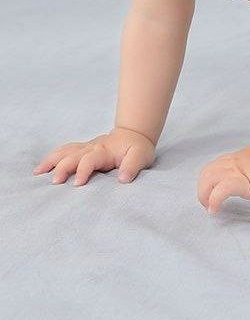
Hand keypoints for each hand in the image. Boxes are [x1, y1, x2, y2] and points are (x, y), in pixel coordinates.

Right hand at [32, 127, 155, 185]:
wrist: (134, 136)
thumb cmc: (137, 149)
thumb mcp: (141, 156)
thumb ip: (132, 166)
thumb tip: (123, 179)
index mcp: (104, 150)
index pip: (90, 159)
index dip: (83, 170)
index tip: (77, 184)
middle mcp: (91, 147)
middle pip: (72, 155)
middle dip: (62, 168)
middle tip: (55, 182)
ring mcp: (85, 147)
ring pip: (64, 151)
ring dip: (51, 161)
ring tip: (37, 173)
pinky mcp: (81, 149)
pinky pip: (64, 151)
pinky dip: (51, 158)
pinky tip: (41, 168)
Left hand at [197, 139, 249, 213]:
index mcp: (238, 159)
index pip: (214, 166)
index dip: (208, 180)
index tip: (211, 193)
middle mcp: (234, 164)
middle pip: (206, 173)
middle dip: (202, 189)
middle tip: (207, 204)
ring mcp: (236, 173)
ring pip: (208, 180)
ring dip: (204, 195)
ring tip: (210, 207)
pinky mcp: (242, 183)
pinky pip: (221, 191)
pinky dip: (214, 200)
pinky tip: (215, 209)